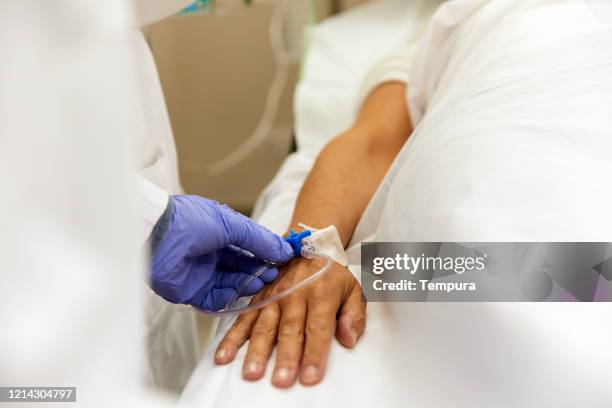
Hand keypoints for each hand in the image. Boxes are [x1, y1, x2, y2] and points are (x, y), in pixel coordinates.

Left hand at [150, 195, 293, 310]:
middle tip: (274, 273)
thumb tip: (285, 250)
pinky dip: (230, 296)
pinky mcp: (192, 291)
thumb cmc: (191, 222)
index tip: (284, 259)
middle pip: (242, 266)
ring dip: (248, 282)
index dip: (266, 252)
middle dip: (259, 269)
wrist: (155, 236)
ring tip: (261, 280)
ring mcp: (202, 273)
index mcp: (219, 232)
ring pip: (232, 283)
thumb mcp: (231, 224)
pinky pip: (216, 299)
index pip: (248, 245)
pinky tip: (241, 291)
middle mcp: (212, 253)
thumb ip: (259, 239)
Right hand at [214, 256, 365, 386]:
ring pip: (264, 327)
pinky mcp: (258, 298)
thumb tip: (348, 339)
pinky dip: (232, 338)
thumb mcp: (354, 289)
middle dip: (285, 357)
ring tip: (252, 372)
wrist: (307, 243)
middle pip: (289, 330)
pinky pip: (244, 320)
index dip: (314, 353)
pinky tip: (224, 356)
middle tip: (281, 380)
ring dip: (257, 351)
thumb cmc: (332, 274)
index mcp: (321, 293)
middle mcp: (295, 294)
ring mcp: (274, 296)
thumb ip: (354, 315)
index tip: (310, 376)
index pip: (317, 328)